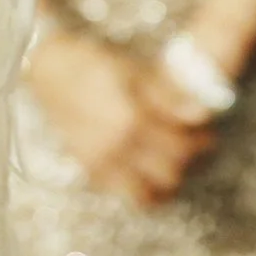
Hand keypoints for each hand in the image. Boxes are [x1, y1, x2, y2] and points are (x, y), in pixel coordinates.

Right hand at [22, 32, 217, 206]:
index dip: (200, 142)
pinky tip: (146, 168)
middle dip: (188, 161)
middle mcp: (116, 148)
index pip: (180, 147)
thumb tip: (201, 113)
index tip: (207, 134)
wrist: (48, 69)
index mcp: (131, 120)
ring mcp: (100, 163)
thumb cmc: (92, 62)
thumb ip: (169, 96)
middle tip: (194, 146)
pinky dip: (141, 187)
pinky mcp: (89, 169)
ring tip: (172, 161)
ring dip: (166, 181)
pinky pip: (124, 193)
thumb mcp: (134, 71)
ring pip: (148, 193)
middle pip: (170, 173)